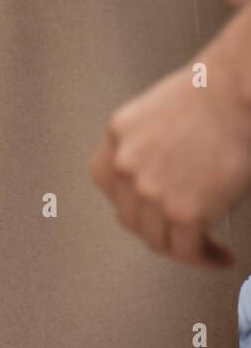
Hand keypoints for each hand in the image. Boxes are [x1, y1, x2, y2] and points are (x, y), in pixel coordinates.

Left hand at [89, 13, 250, 267]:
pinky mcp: (183, 211)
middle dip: (156, 229)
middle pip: (130, 217)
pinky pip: (186, 250)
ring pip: (157, 239)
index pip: (109, 186)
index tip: (151, 212)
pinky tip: (220, 257)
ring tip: (205, 249)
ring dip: (181, 248)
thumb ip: (147, 146)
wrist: (238, 89)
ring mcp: (150, 192)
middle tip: (182, 234)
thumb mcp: (157, 114)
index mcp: (116, 140)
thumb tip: (164, 176)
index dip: (132, 203)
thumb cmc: (214, 93)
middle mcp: (124, 167)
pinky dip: (203, 258)